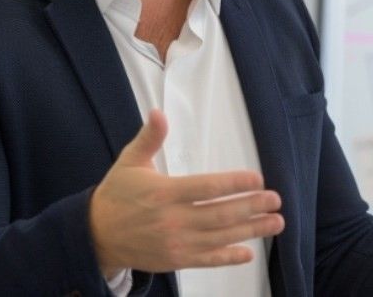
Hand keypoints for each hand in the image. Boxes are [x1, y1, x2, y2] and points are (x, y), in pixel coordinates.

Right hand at [88, 109, 284, 276]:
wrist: (96, 235)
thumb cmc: (117, 194)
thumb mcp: (130, 161)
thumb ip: (150, 138)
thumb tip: (158, 112)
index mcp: (164, 192)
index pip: (206, 188)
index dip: (234, 184)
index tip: (257, 179)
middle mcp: (173, 220)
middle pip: (220, 214)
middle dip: (252, 207)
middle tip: (276, 200)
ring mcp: (176, 243)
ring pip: (220, 237)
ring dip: (251, 230)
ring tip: (275, 223)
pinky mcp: (176, 260)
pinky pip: (208, 260)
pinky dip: (229, 257)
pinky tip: (248, 253)